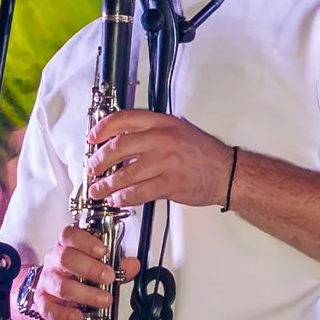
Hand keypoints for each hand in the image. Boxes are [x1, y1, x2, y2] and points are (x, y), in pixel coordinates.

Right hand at [33, 223, 120, 319]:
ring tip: (104, 300)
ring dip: (86, 294)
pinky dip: (65, 314)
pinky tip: (79, 316)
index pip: (70, 235)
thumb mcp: (101, 264)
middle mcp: (55, 261)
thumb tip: (132, 265)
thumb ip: (118, 264)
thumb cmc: (81, 273)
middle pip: (66, 258)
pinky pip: (49, 308)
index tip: (102, 250)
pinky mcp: (43, 301)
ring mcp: (47, 281)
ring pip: (62, 286)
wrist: (60, 292)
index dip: (86, 241)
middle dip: (91, 268)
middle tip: (109, 277)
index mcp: (68, 246)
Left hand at [86, 110, 230, 213]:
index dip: (103, 128)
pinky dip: (123, 198)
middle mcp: (162, 139)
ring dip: (106, 184)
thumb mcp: (177, 130)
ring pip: (125, 173)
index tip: (92, 138)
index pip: (125, 119)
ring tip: (98, 190)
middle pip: (119, 147)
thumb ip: (151, 132)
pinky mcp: (170, 183)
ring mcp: (166, 161)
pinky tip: (117, 200)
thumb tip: (120, 141)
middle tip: (91, 169)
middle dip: (99, 160)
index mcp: (162, 122)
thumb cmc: (202, 153)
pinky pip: (138, 192)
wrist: (227, 172)